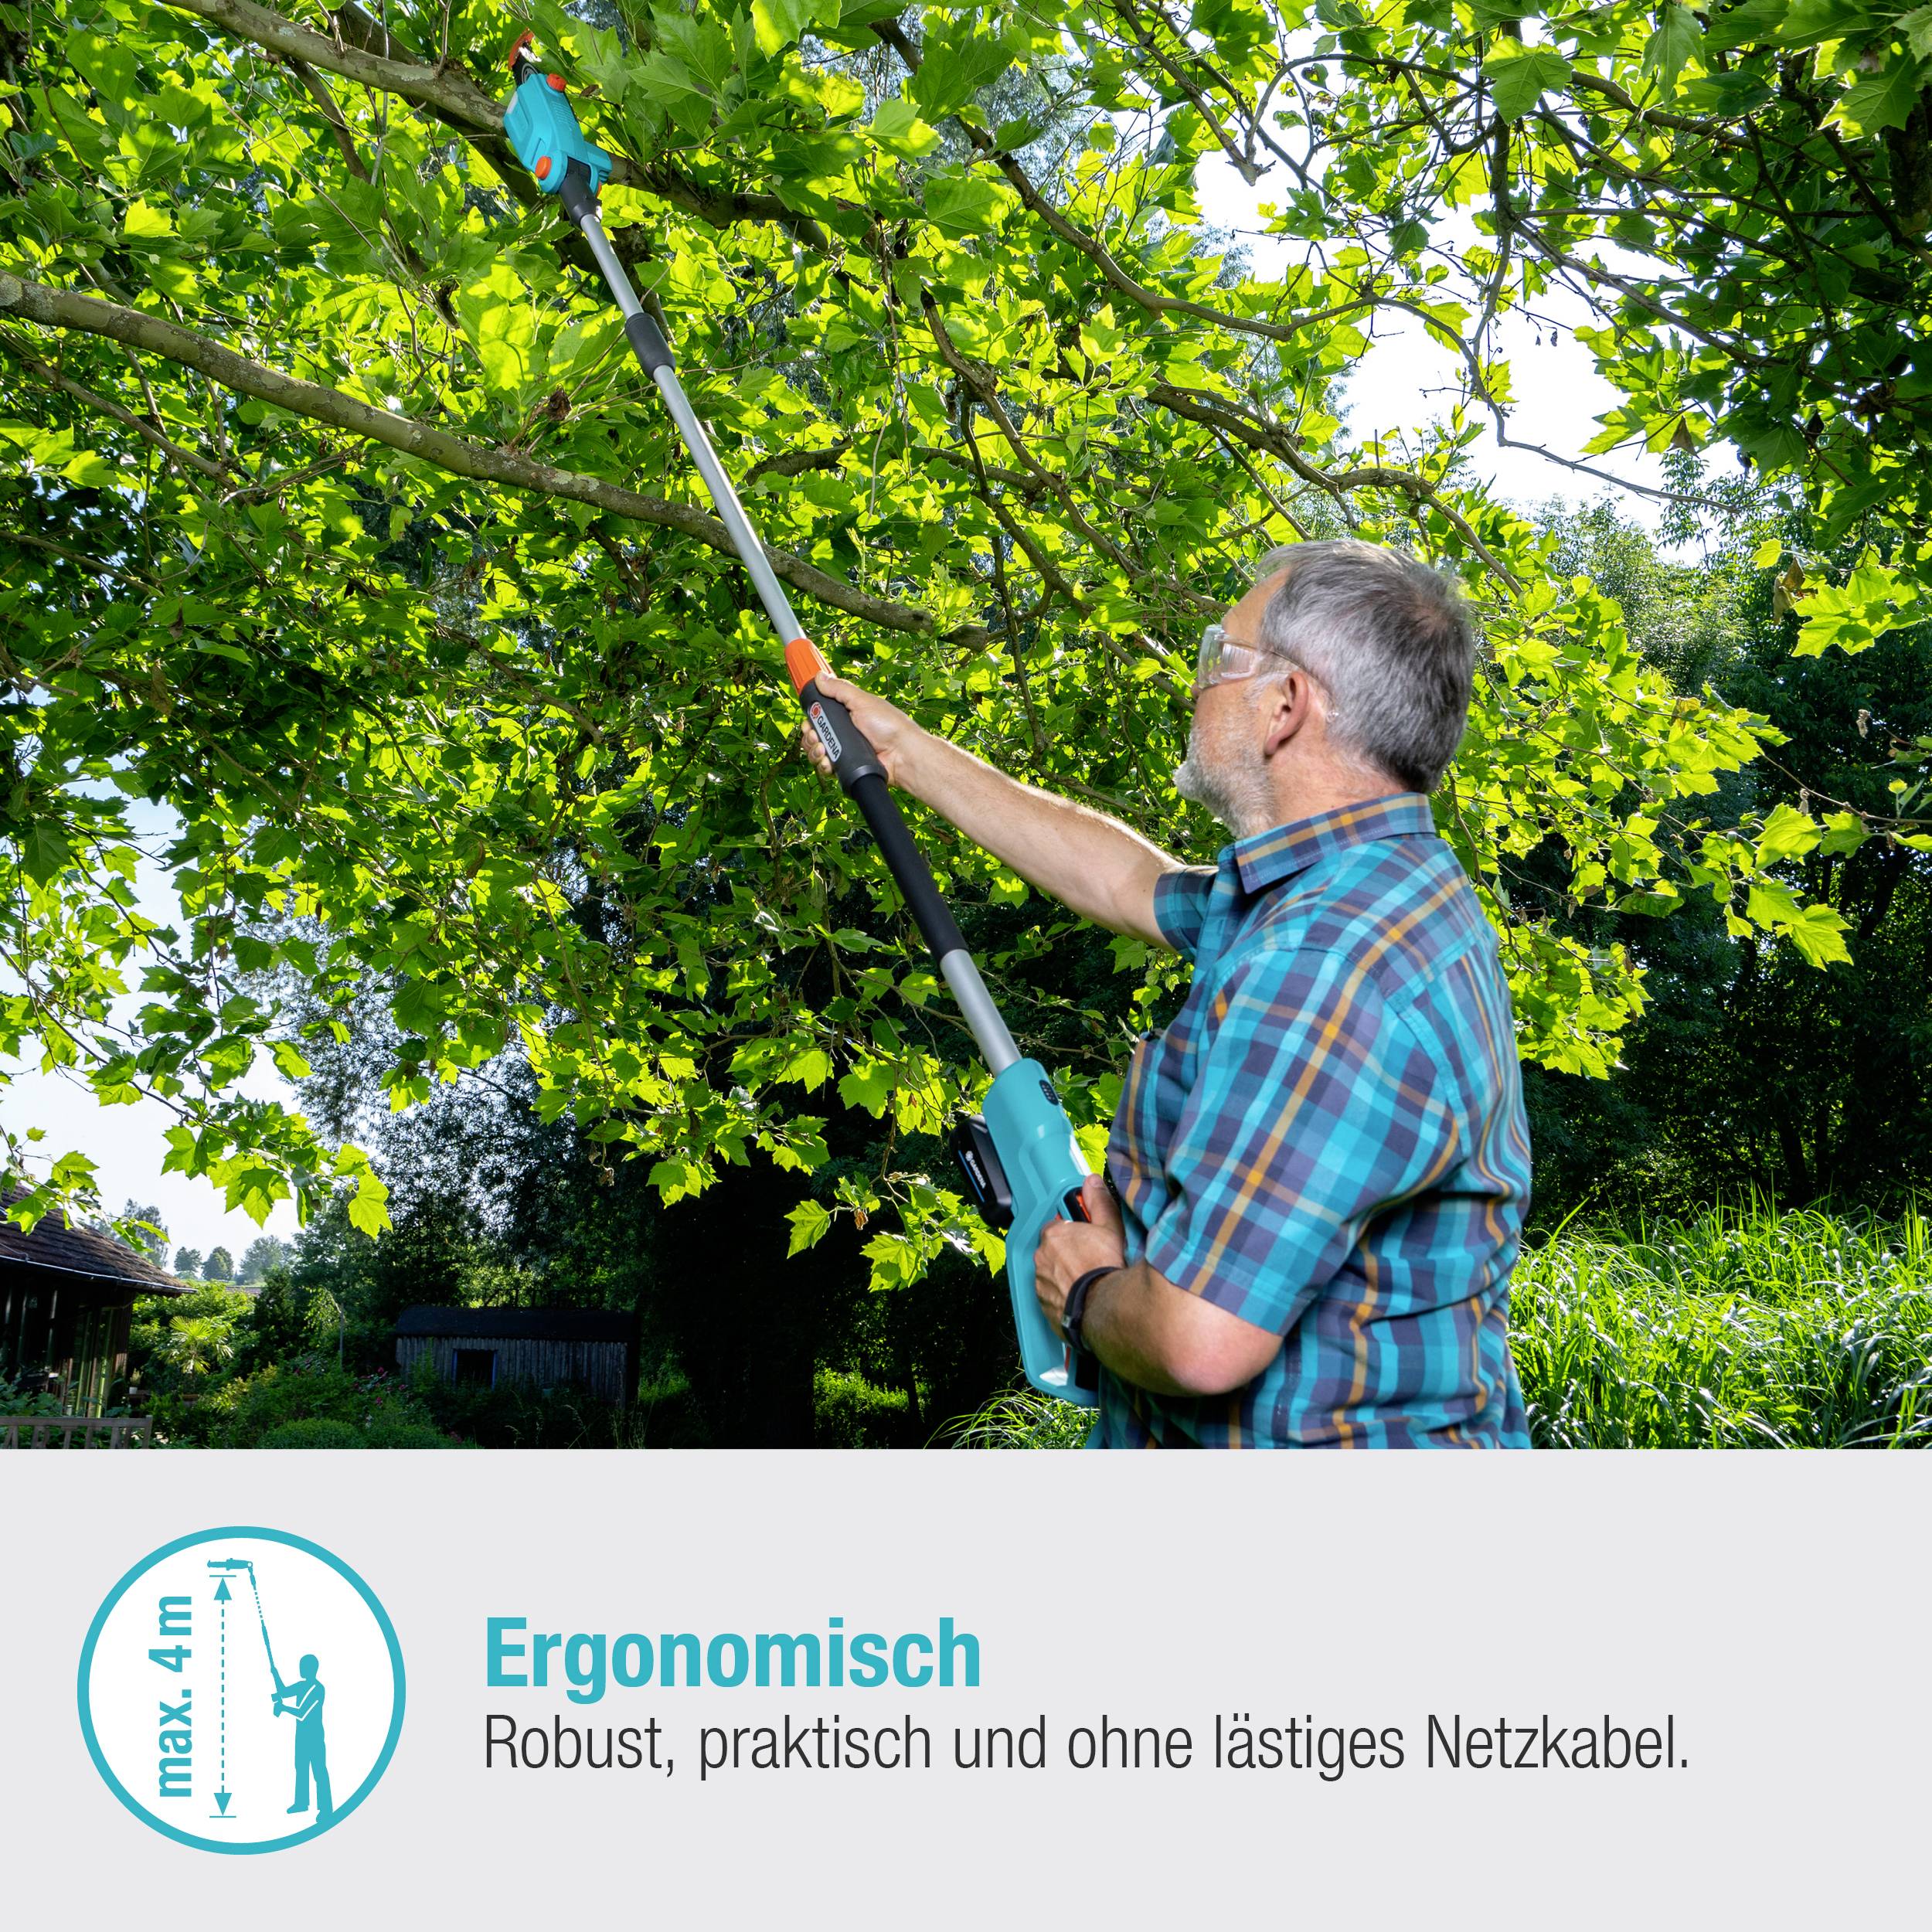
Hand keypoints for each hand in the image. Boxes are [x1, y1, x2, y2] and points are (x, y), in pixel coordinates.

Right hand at [796, 668, 921, 787]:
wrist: (902, 755)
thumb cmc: (889, 726)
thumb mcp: (862, 701)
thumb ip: (839, 689)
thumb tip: (819, 676)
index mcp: (847, 714)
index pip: (820, 715)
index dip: (812, 718)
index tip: (809, 720)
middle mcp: (843, 732)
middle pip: (814, 734)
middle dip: (809, 735)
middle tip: (815, 736)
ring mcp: (844, 750)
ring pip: (817, 751)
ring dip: (814, 751)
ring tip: (822, 750)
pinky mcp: (846, 766)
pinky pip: (826, 767)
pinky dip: (823, 765)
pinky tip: (828, 763)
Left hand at [1033, 1172, 1126, 1340]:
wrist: (1102, 1305)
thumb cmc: (1104, 1267)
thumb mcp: (1109, 1227)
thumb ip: (1098, 1202)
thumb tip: (1092, 1182)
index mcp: (1053, 1234)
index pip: (1055, 1228)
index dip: (1071, 1233)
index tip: (1083, 1239)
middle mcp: (1041, 1257)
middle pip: (1051, 1251)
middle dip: (1065, 1254)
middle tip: (1087, 1260)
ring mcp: (1040, 1282)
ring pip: (1049, 1273)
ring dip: (1062, 1275)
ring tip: (1084, 1280)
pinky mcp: (1043, 1304)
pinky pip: (1050, 1295)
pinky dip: (1061, 1295)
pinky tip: (1079, 1295)